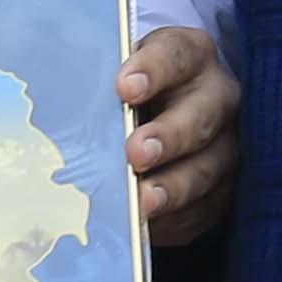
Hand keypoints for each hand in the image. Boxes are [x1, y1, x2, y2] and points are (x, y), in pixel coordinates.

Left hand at [120, 25, 239, 245]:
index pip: (177, 56)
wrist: (159, 115)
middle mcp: (218, 98)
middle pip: (202, 116)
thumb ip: (98, 80)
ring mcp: (226, 145)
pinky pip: (206, 208)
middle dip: (170, 136)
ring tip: (144, 201)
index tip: (124, 87)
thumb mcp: (115, 73)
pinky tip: (150, 225)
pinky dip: (178, 218)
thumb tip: (55, 102)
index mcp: (190, 55)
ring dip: (176, 186)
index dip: (154, 70)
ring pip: (209, 167)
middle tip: (136, 154)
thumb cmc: (127, 93)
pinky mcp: (223, 187)